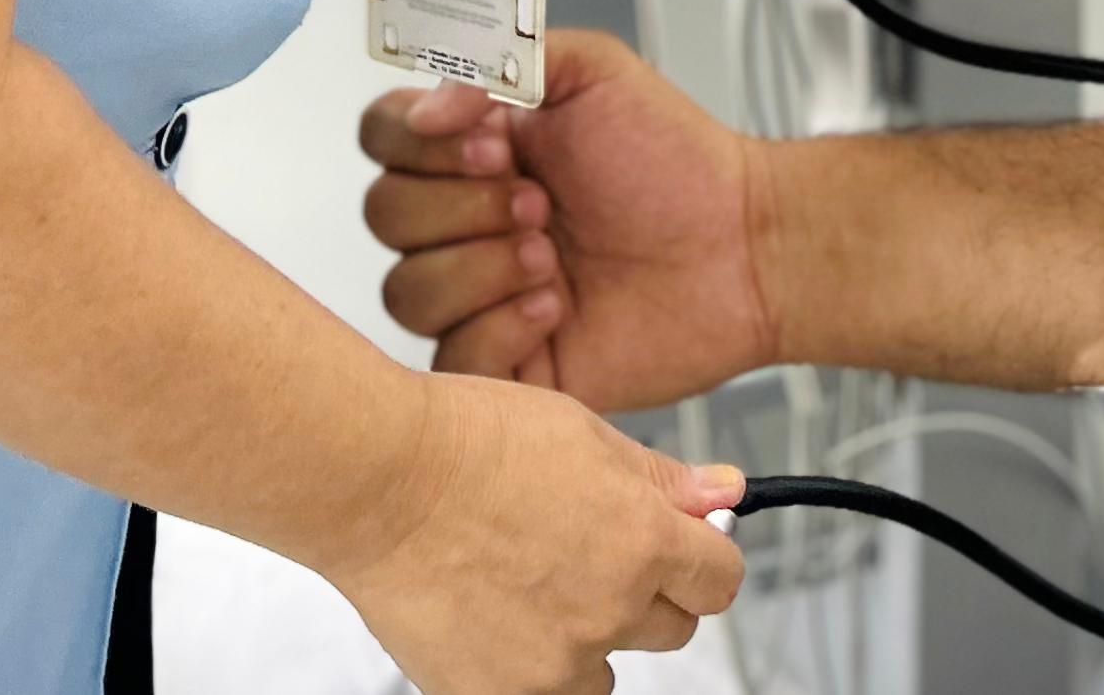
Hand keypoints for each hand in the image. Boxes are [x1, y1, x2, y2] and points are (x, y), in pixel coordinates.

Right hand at [314, 365, 744, 694]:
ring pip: (603, 672)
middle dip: (642, 594)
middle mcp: (610, 609)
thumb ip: (660, 478)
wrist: (377, 481)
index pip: (721, 580)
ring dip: (584, 639)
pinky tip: (490, 614)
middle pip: (671, 628)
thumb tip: (726, 494)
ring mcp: (556, 664)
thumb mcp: (581, 432)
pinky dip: (528, 667)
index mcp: (641, 539)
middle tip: (581, 552)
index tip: (682, 549)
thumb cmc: (466, 442)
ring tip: (524, 583)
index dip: (702, 559)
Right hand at [360, 29, 776, 408]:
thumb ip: (502, 62)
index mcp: (472, 148)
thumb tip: (427, 105)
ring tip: (551, 255)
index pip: (384, 137)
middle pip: (385, 215)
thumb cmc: (677, 161)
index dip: (419, 143)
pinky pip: (452, 360)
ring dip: (479, 268)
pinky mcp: (509, 363)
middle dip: (462, 205)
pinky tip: (555, 307)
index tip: (493, 142)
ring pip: (406, 291)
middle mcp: (466, 220)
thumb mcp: (594, 70)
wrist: (741, 244)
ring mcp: (481, 294)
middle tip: (538, 201)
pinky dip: (498, 329)